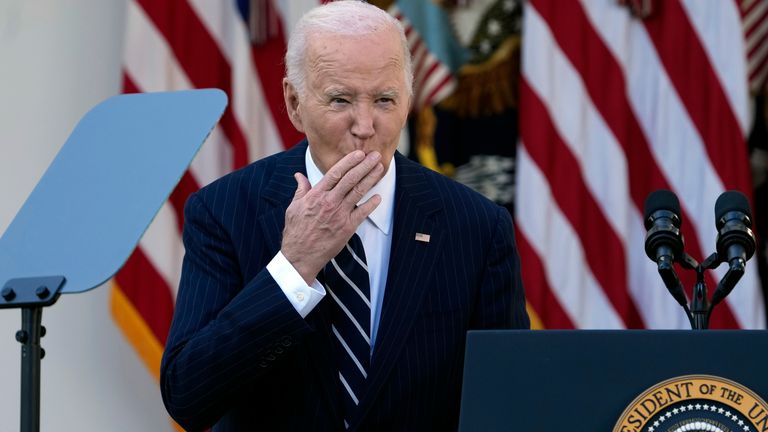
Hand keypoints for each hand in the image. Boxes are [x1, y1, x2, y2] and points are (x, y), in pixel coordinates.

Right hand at [281, 150, 384, 283]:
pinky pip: (362, 213)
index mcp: (316, 195)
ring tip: (380, 168)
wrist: (300, 256)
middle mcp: (329, 202)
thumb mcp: (293, 208)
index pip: (335, 173)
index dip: (349, 161)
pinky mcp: (347, 228)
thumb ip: (300, 190)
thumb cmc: (296, 232)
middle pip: (350, 179)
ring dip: (370, 179)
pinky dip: (371, 204)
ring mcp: (339, 215)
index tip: (358, 153)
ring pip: (358, 192)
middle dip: (364, 165)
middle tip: (375, 155)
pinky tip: (378, 197)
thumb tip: (299, 176)